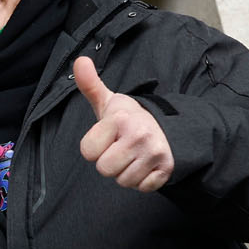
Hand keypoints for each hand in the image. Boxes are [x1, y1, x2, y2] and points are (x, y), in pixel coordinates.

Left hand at [75, 56, 173, 192]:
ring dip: (125, 172)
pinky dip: (142, 181)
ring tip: (133, 155)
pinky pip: (142, 188)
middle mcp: (139, 135)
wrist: (168, 126)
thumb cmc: (129, 118)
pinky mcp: (167, 168)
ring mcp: (155, 153)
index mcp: (120, 119)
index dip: (94, 146)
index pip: (88, 151)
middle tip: (121, 148)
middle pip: (104, 169)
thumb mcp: (108, 102)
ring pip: (123, 181)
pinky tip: (145, 164)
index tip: (108, 136)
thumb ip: (90, 84)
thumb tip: (79, 60)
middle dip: (109, 162)